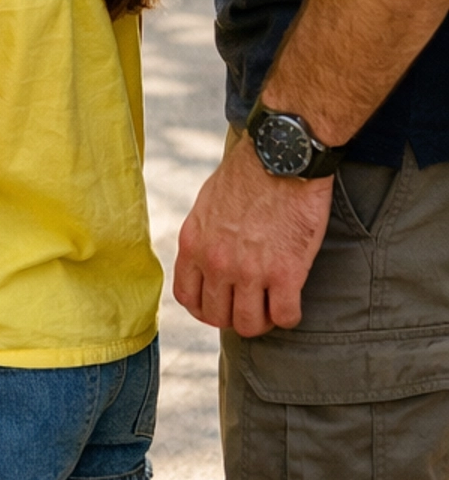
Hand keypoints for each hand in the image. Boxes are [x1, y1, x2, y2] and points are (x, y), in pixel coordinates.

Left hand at [173, 133, 331, 335]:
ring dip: (261, 320)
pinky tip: (291, 299)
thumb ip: (203, 237)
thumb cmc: (247, 173)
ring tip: (271, 305)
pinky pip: (285, 316)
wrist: (282, 155)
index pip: (187, 298)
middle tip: (250, 303)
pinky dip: (289, 315)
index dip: (205, 307)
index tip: (221, 303)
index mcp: (194, 243)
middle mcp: (217, 261)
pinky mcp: (286, 273)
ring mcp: (250, 270)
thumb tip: (205, 262)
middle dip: (233, 315)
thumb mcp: (207, 203)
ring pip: (249, 324)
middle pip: (217, 317)